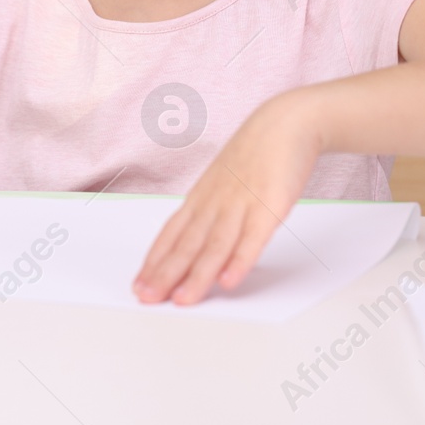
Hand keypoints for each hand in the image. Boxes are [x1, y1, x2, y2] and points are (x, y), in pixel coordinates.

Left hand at [133, 93, 322, 305]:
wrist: (285, 124)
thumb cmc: (253, 155)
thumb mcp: (222, 182)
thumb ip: (210, 212)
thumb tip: (196, 243)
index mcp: (201, 197)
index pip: (171, 233)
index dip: (155, 261)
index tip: (139, 285)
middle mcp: (215, 202)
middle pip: (187, 243)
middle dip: (166, 274)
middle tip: (148, 299)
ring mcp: (241, 204)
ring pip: (215, 245)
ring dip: (198, 275)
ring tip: (183, 300)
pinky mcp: (270, 206)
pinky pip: (253, 238)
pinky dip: (240, 261)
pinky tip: (229, 281)